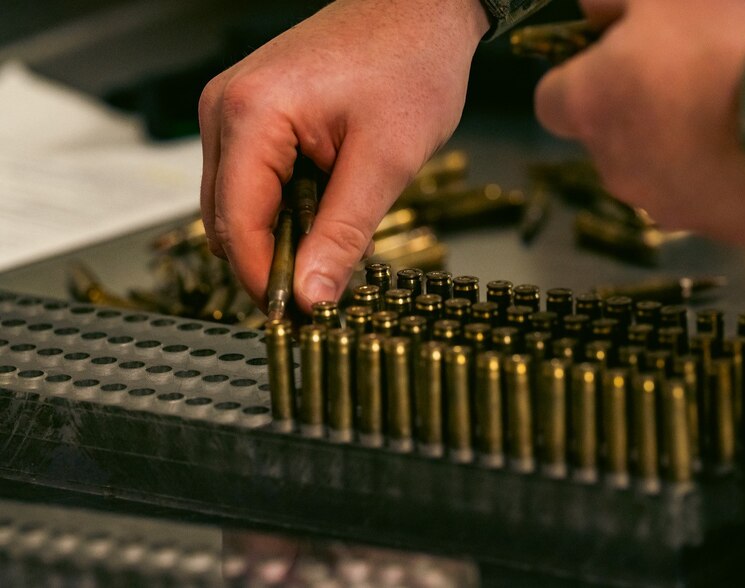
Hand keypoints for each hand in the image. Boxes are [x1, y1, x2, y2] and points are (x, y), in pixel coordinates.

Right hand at [199, 0, 488, 311]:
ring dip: (277, 236)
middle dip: (268, 262)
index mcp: (250, 114)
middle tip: (319, 294)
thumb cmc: (410, 64)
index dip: (262, 280)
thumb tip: (311, 297)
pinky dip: (281, 209)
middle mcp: (225, 109)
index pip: (236, 226)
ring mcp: (234, 108)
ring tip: (329, 248)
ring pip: (236, 204)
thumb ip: (342, 234)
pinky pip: (251, 180)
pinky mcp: (252, 113)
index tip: (296, 318)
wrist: (421, 8)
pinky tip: (321, 213)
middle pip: (226, 219)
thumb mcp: (384, 161)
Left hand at [535, 0, 744, 242]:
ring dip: (678, 149)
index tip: (611, 64)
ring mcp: (659, 205)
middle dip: (636, 115)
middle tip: (688, 82)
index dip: (577, 81)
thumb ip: (610, 2)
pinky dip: (721, 178)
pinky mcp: (711, 228)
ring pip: (656, 173)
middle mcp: (610, 167)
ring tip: (731, 115)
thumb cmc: (719, 42)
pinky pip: (707, 198)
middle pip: (608, 139)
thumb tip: (585, 10)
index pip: (550, 102)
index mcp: (587, 106)